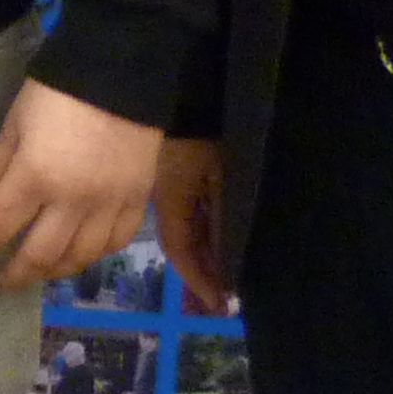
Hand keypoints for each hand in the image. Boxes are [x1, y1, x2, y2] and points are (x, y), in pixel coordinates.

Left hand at [0, 80, 157, 289]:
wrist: (122, 73)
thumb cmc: (57, 92)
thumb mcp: (16, 123)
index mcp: (35, 176)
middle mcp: (72, 201)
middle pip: (39, 255)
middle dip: (15, 273)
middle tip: (1, 281)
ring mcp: (109, 204)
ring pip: (80, 257)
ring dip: (55, 271)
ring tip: (39, 272)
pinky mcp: (137, 200)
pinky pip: (116, 242)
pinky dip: (96, 254)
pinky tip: (81, 254)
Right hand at [151, 137, 232, 312]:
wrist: (186, 90)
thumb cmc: (207, 131)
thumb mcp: (222, 174)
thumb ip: (223, 216)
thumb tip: (227, 259)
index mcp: (171, 200)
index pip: (181, 251)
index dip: (199, 280)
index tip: (219, 303)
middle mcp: (165, 199)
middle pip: (182, 245)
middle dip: (202, 274)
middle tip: (224, 300)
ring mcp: (169, 188)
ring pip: (185, 231)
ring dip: (202, 257)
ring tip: (224, 279)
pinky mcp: (176, 178)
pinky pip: (188, 216)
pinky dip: (203, 236)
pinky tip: (218, 245)